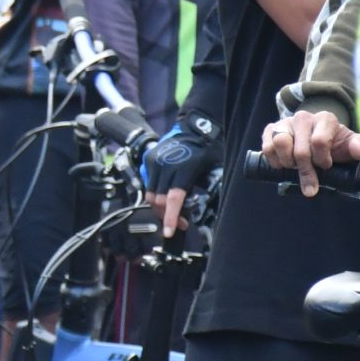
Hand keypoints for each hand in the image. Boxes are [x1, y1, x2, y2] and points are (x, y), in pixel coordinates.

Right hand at [141, 111, 219, 235]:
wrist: (194, 128)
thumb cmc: (206, 150)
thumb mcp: (211, 171)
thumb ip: (204, 189)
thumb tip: (201, 211)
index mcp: (182, 169)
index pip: (173, 199)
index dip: (171, 218)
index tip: (169, 232)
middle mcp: (164, 165)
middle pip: (160, 200)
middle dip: (168, 216)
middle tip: (181, 224)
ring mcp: (154, 162)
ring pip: (151, 195)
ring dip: (160, 207)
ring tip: (173, 213)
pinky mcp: (148, 160)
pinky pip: (148, 184)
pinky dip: (156, 194)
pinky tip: (166, 198)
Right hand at [260, 109, 359, 195]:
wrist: (315, 136)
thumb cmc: (333, 144)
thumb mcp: (348, 145)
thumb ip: (359, 146)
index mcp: (325, 119)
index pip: (319, 141)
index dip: (322, 160)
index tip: (326, 166)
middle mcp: (304, 117)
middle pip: (300, 150)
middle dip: (306, 172)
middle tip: (311, 184)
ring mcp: (285, 123)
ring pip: (280, 144)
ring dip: (288, 163)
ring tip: (295, 168)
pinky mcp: (271, 129)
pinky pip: (267, 147)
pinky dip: (274, 161)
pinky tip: (284, 165)